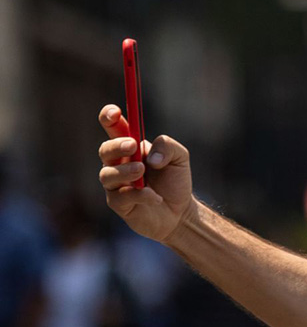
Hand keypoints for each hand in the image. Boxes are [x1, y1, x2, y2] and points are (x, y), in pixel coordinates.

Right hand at [97, 104, 195, 242]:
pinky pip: (120, 197)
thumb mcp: (180, 158)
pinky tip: (155, 197)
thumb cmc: (176, 181)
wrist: (180, 213)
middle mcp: (119, 164)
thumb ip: (168, 147)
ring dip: (124, 171)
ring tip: (141, 171)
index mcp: (131, 148)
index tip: (115, 113)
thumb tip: (151, 158)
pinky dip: (139, 195)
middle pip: (105, 150)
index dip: (109, 117)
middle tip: (132, 146)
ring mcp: (116, 185)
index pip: (114, 128)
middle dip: (116, 146)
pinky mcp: (119, 204)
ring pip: (107, 174)